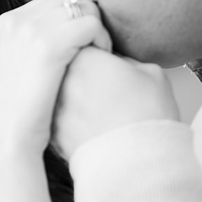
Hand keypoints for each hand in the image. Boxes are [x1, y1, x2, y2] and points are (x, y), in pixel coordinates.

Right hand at [0, 0, 111, 154]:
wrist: (11, 138)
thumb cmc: (24, 108)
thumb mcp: (22, 63)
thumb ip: (38, 38)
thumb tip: (71, 18)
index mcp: (9, 20)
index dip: (76, 18)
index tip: (82, 45)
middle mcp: (17, 19)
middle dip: (88, 20)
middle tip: (93, 51)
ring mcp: (30, 30)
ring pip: (84, 8)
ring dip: (97, 30)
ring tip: (96, 57)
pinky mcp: (48, 46)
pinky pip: (91, 24)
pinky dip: (102, 41)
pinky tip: (100, 62)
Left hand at [51, 47, 180, 158]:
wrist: (137, 164)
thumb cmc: (149, 116)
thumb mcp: (150, 73)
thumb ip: (124, 59)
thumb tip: (113, 62)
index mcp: (82, 57)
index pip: (81, 37)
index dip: (97, 46)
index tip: (108, 56)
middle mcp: (59, 79)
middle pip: (66, 62)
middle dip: (81, 69)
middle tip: (104, 82)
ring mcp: (52, 106)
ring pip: (60, 89)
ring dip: (74, 92)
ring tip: (99, 105)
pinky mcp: (51, 131)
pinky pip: (59, 113)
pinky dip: (71, 115)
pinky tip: (91, 123)